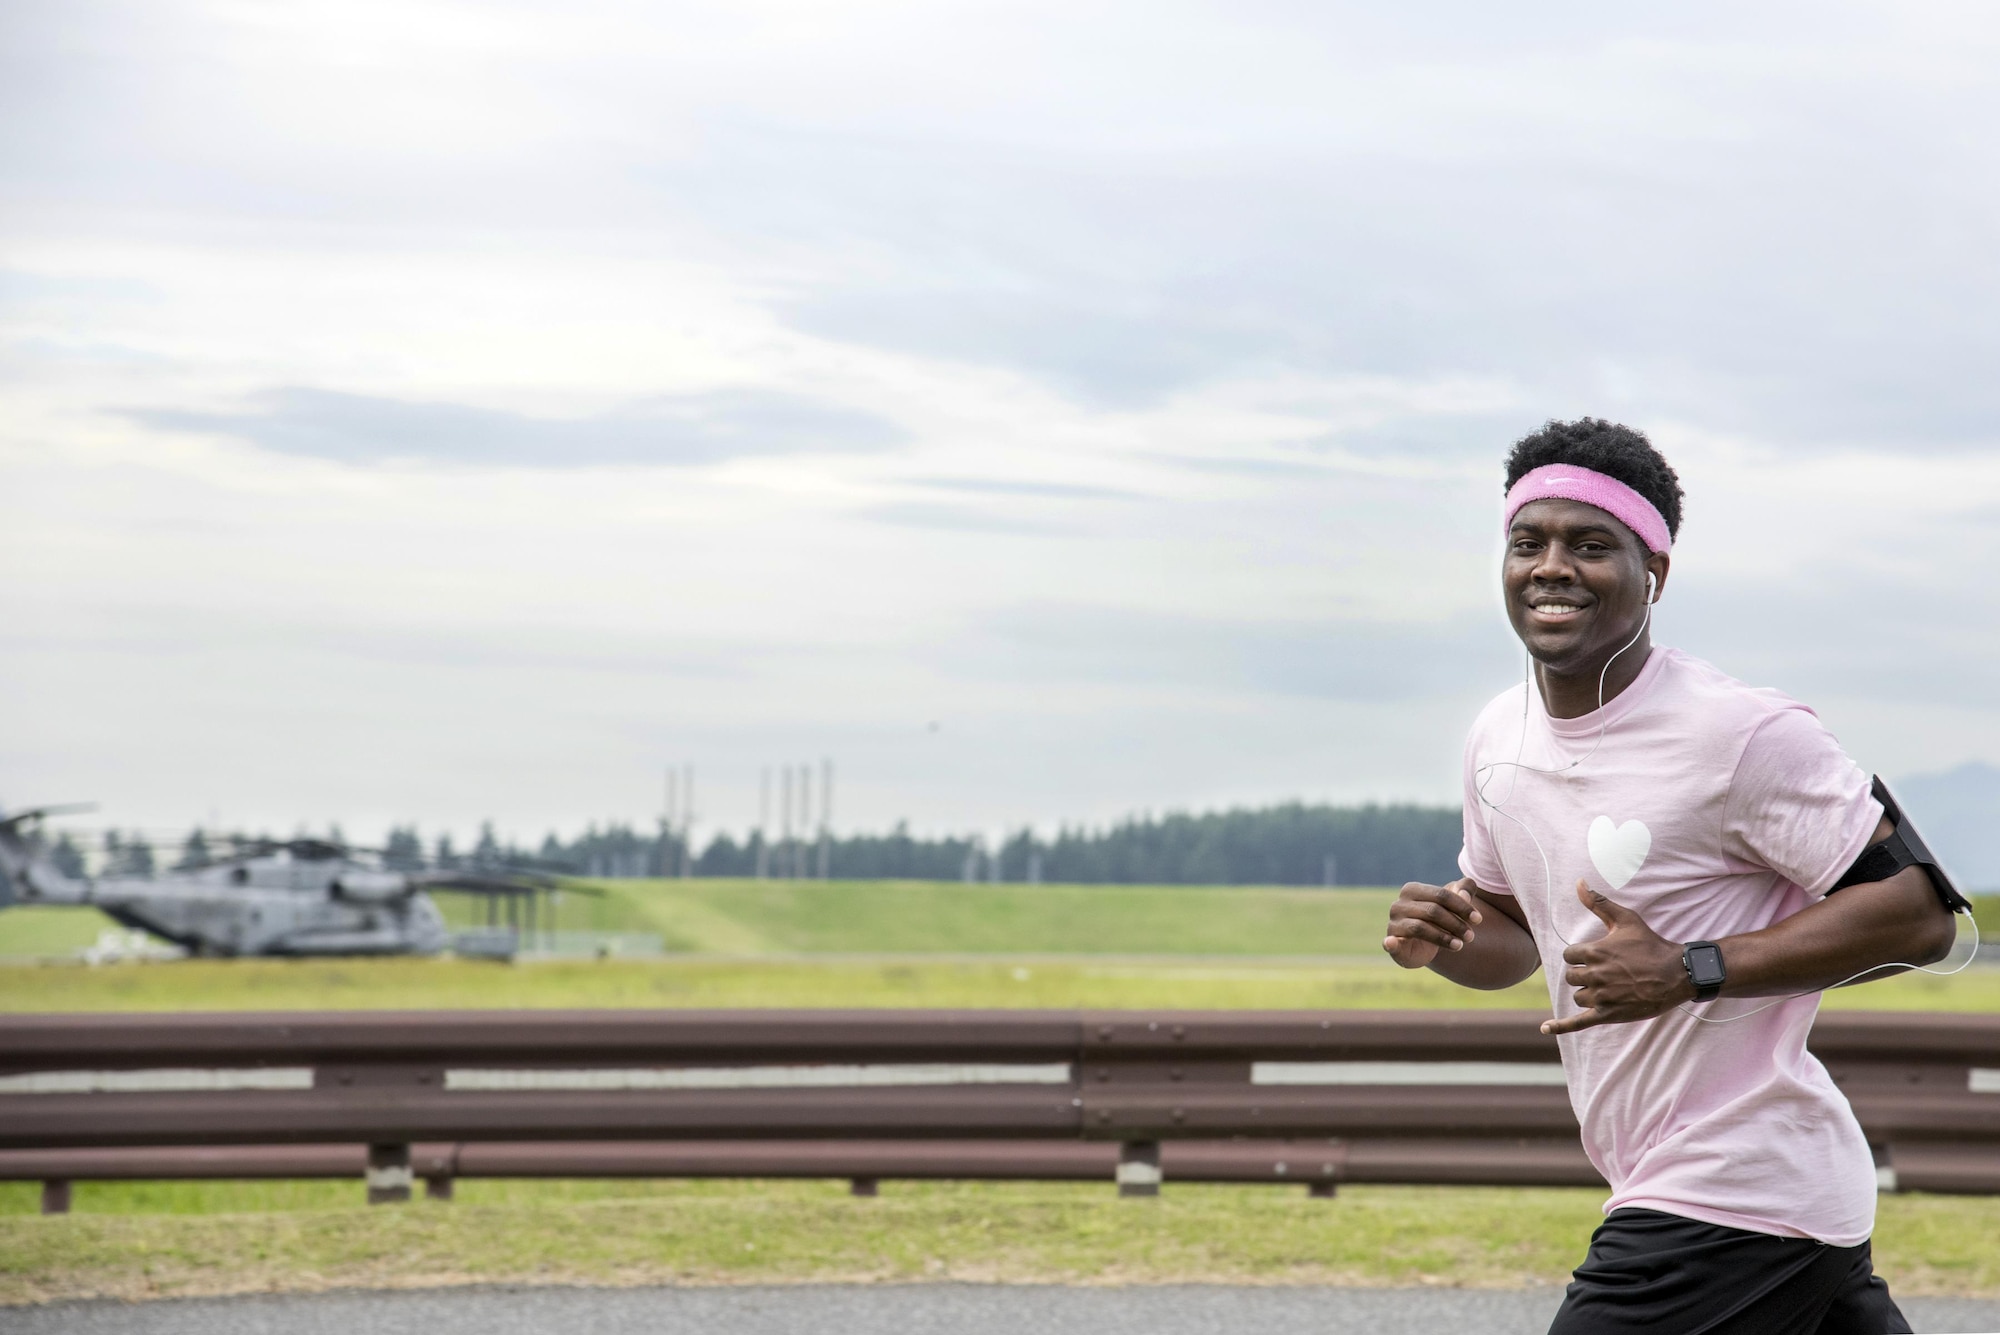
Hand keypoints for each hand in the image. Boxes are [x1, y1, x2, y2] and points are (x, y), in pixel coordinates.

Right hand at [1383, 877, 1483, 968]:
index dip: (1462, 906)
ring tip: (1460, 945)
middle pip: (1433, 911)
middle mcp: (1399, 904)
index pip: (1441, 895)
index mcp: (1412, 890)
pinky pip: (1390, 943)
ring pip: (1420, 928)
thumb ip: (1464, 890)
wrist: (1425, 941)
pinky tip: (1392, 943)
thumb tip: (1465, 896)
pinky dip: (1391, 943)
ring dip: (1443, 938)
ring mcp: (1393, 924)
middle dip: (1455, 924)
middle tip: (1471, 936)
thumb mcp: (1456, 900)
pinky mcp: (1391, 943)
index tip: (1479, 919)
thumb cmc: (1441, 916)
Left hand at [1541, 879, 1693, 1034]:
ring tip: (1609, 987)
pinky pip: (1578, 1023)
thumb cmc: (1651, 945)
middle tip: (1606, 972)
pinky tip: (1546, 1029)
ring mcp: (1601, 996)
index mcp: (1594, 952)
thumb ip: (1599, 903)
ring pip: (1578, 997)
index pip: (1569, 955)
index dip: (1580, 956)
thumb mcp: (1626, 919)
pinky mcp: (1608, 1014)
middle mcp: (1594, 975)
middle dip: (1583, 974)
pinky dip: (1561, 1026)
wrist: (1677, 974)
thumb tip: (1579, 883)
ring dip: (1588, 993)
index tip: (1596, 956)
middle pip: (1571, 977)